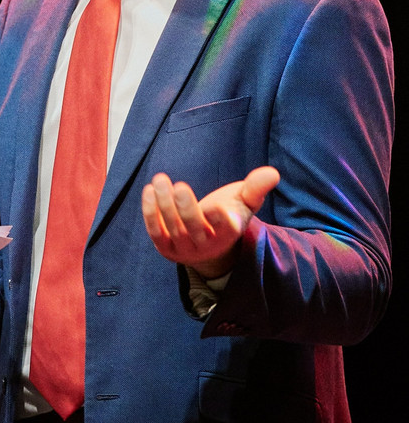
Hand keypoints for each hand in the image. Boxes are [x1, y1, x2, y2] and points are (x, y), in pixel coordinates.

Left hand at [142, 166, 279, 278]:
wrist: (209, 243)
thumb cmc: (228, 214)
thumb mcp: (244, 202)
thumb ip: (256, 188)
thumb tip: (273, 173)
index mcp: (229, 232)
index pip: (225, 228)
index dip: (218, 218)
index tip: (215, 205)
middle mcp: (207, 244)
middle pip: (194, 228)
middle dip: (185, 208)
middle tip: (178, 185)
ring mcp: (185, 249)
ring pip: (173, 228)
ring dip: (164, 204)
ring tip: (160, 179)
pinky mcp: (166, 248)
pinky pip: (156, 232)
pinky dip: (150, 213)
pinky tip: (148, 190)